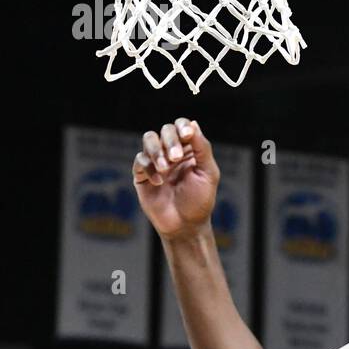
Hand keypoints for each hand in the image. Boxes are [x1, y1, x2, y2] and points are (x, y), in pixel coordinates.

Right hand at [133, 118, 219, 239]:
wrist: (185, 225)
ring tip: (166, 169)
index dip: (183, 127)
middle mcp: (172, 151)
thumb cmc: (200, 200)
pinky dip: (149, 168)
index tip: (187, 136)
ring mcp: (156, 162)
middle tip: (177, 159)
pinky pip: (140, 160)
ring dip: (157, 151)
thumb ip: (201, 148)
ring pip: (149, 139)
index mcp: (190, 149)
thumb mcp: (208, 173)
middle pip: (165, 130)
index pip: (182, 126)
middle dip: (171, 141)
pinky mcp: (142, 174)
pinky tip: (159, 183)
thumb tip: (194, 123)